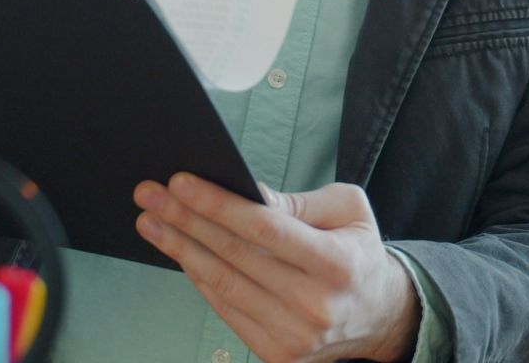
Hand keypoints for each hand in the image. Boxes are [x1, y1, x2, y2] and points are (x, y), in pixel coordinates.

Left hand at [134, 174, 419, 362]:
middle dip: (186, 220)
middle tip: (150, 195)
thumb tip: (246, 193)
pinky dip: (198, 278)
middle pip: (235, 256)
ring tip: (151, 221)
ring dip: (180, 249)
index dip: (218, 205)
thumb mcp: (346, 212)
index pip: (264, 229)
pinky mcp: (277, 354)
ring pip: (223, 285)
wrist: (378, 315)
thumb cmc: (356, 253)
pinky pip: (226, 310)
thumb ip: (297, 202)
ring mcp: (294, 336)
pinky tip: (179, 253)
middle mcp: (315, 306)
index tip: (181, 182)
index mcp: (337, 264)